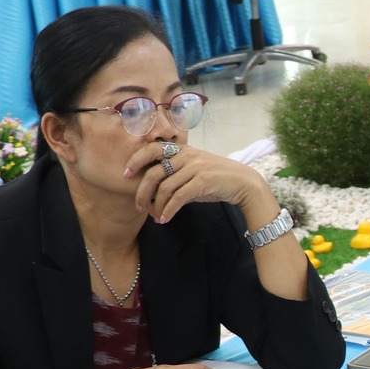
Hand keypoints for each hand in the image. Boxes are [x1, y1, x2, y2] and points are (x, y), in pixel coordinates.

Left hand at [122, 141, 272, 224]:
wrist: (244, 183)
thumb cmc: (217, 180)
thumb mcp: (194, 172)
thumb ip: (175, 177)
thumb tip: (153, 193)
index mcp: (182, 149)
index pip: (152, 149)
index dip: (136, 160)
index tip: (126, 174)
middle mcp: (187, 155)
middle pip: (153, 172)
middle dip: (142, 192)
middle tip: (137, 206)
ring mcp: (195, 167)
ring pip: (165, 188)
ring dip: (156, 206)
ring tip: (155, 218)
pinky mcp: (203, 181)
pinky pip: (178, 197)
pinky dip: (169, 210)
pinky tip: (165, 219)